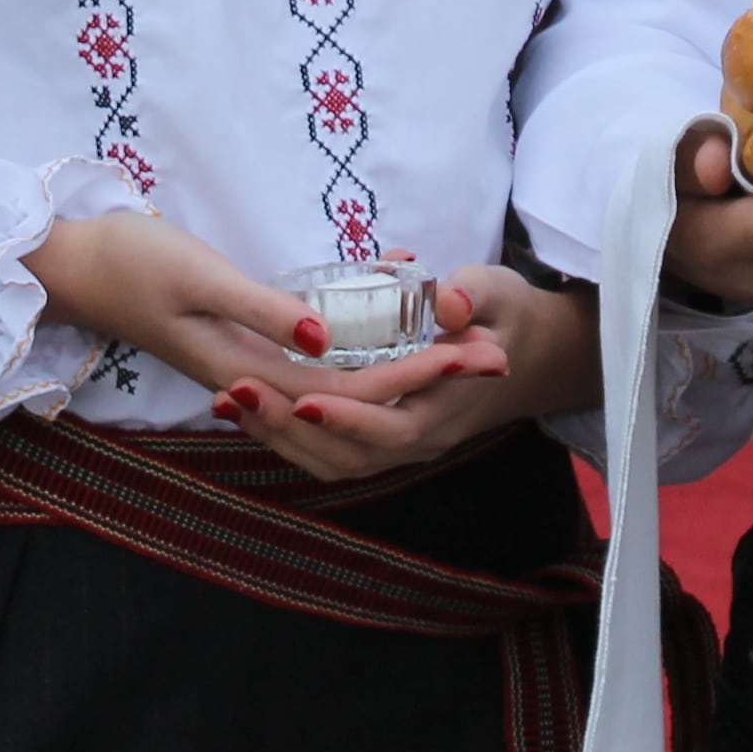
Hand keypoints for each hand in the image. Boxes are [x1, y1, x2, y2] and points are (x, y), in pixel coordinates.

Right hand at [30, 213, 501, 481]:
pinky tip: (383, 348)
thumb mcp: (198, 275)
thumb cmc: (130, 261)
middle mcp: (253, 382)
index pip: (351, 390)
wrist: (70, 267)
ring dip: (399, 383)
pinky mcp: (240, 354)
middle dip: (427, 383)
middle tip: (493, 356)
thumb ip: (263, 308)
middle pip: (356, 402)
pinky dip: (358, 372)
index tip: (475, 356)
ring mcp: (246, 371)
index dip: (417, 376)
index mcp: (248, 368)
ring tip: (457, 357)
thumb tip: (326, 341)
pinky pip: (314, 381)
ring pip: (338, 400)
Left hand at [211, 265, 600, 480]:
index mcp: (446, 408)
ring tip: (227, 398)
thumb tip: (447, 298)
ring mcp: (396, 444)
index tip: (301, 395)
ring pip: (330, 460)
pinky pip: (327, 449)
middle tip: (237, 389)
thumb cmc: (505, 314)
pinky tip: (244, 405)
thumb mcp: (498, 291)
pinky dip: (284, 433)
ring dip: (277, 435)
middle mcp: (418, 438)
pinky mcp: (376, 436)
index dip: (345, 418)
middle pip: (346, 455)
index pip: (390, 428)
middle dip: (288, 427)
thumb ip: (472, 294)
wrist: (524, 350)